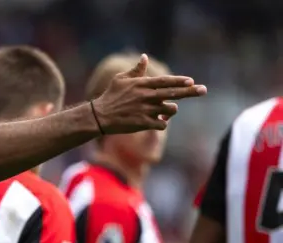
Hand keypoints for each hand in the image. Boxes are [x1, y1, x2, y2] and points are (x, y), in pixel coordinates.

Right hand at [92, 54, 206, 133]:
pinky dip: (161, 123)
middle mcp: (146, 96)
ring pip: (170, 110)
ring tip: (162, 111)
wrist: (100, 116)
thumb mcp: (121, 79)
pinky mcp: (144, 123)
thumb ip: (136, 70)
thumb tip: (144, 57)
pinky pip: (162, 124)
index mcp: (142, 84)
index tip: (191, 81)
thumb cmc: (110, 96)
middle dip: (191, 92)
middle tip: (204, 90)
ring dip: (169, 111)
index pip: (165, 81)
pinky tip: (155, 122)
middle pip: (174, 94)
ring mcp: (146, 110)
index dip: (179, 81)